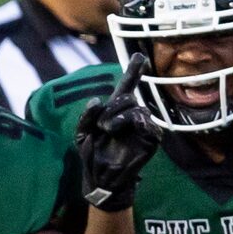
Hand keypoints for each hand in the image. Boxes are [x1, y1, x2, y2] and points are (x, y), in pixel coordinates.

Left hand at [74, 81, 160, 211]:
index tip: (139, 56)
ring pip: (137, 109)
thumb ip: (86, 117)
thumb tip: (97, 101)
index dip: (133, 71)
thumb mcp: (81, 135)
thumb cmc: (91, 154)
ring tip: (108, 129)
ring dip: (120, 116)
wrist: (99, 177)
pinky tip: (129, 127)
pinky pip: (150, 125)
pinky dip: (139, 123)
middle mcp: (131, 115)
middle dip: (113, 108)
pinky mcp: (151, 139)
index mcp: (114, 110)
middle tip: (102, 125)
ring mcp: (143, 126)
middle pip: (127, 97)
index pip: (126, 87)